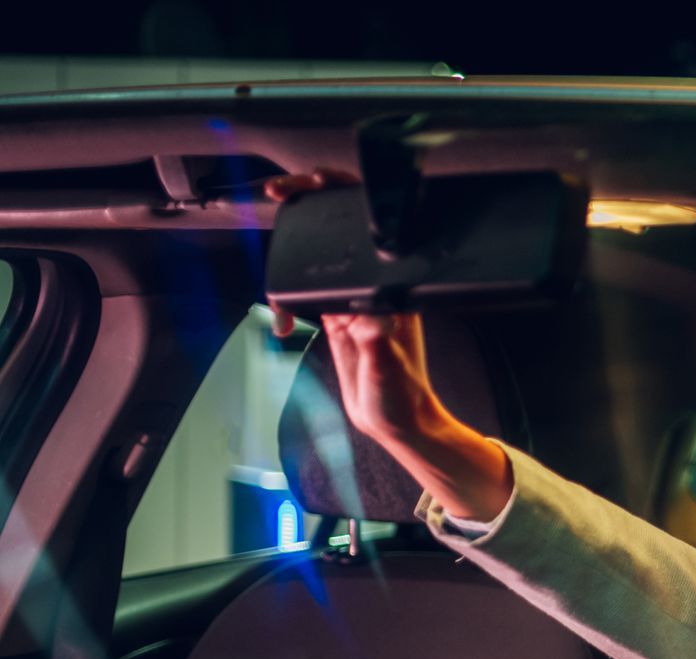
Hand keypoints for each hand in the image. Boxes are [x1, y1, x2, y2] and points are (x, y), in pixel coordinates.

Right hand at [263, 169, 509, 519]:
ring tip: (281, 284)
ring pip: (319, 257)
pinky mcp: (340, 316)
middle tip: (278, 192)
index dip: (338, 196)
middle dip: (306, 205)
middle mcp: (374, 288)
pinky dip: (287, 299)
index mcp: (391, 291)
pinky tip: (285, 324)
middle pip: (338, 231)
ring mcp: (355, 299)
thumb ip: (376, 345)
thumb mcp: (388, 373)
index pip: (365, 230)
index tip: (309, 184)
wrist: (396, 423)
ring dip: (292, 257)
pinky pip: (309, 291)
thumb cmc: (401, 399)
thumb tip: (367, 322)